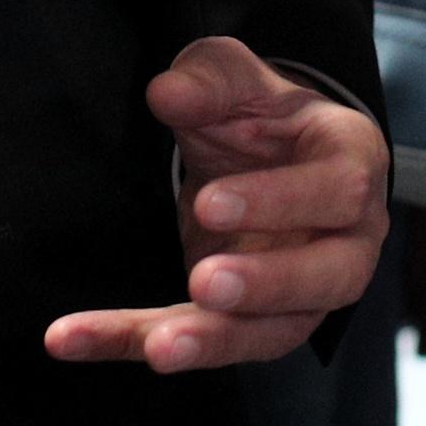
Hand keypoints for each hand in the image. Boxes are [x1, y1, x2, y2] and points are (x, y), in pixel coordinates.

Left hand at [46, 39, 388, 372]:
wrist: (265, 157)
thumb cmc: (262, 114)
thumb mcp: (237, 79)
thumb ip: (208, 80)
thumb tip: (165, 93)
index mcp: (352, 165)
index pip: (338, 190)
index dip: (279, 201)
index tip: (208, 203)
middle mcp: (345, 240)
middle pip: (329, 276)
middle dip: (267, 285)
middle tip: (205, 282)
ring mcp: (304, 294)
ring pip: (275, 332)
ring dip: (217, 341)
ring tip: (158, 346)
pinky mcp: (247, 325)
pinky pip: (201, 342)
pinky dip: (134, 341)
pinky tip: (73, 337)